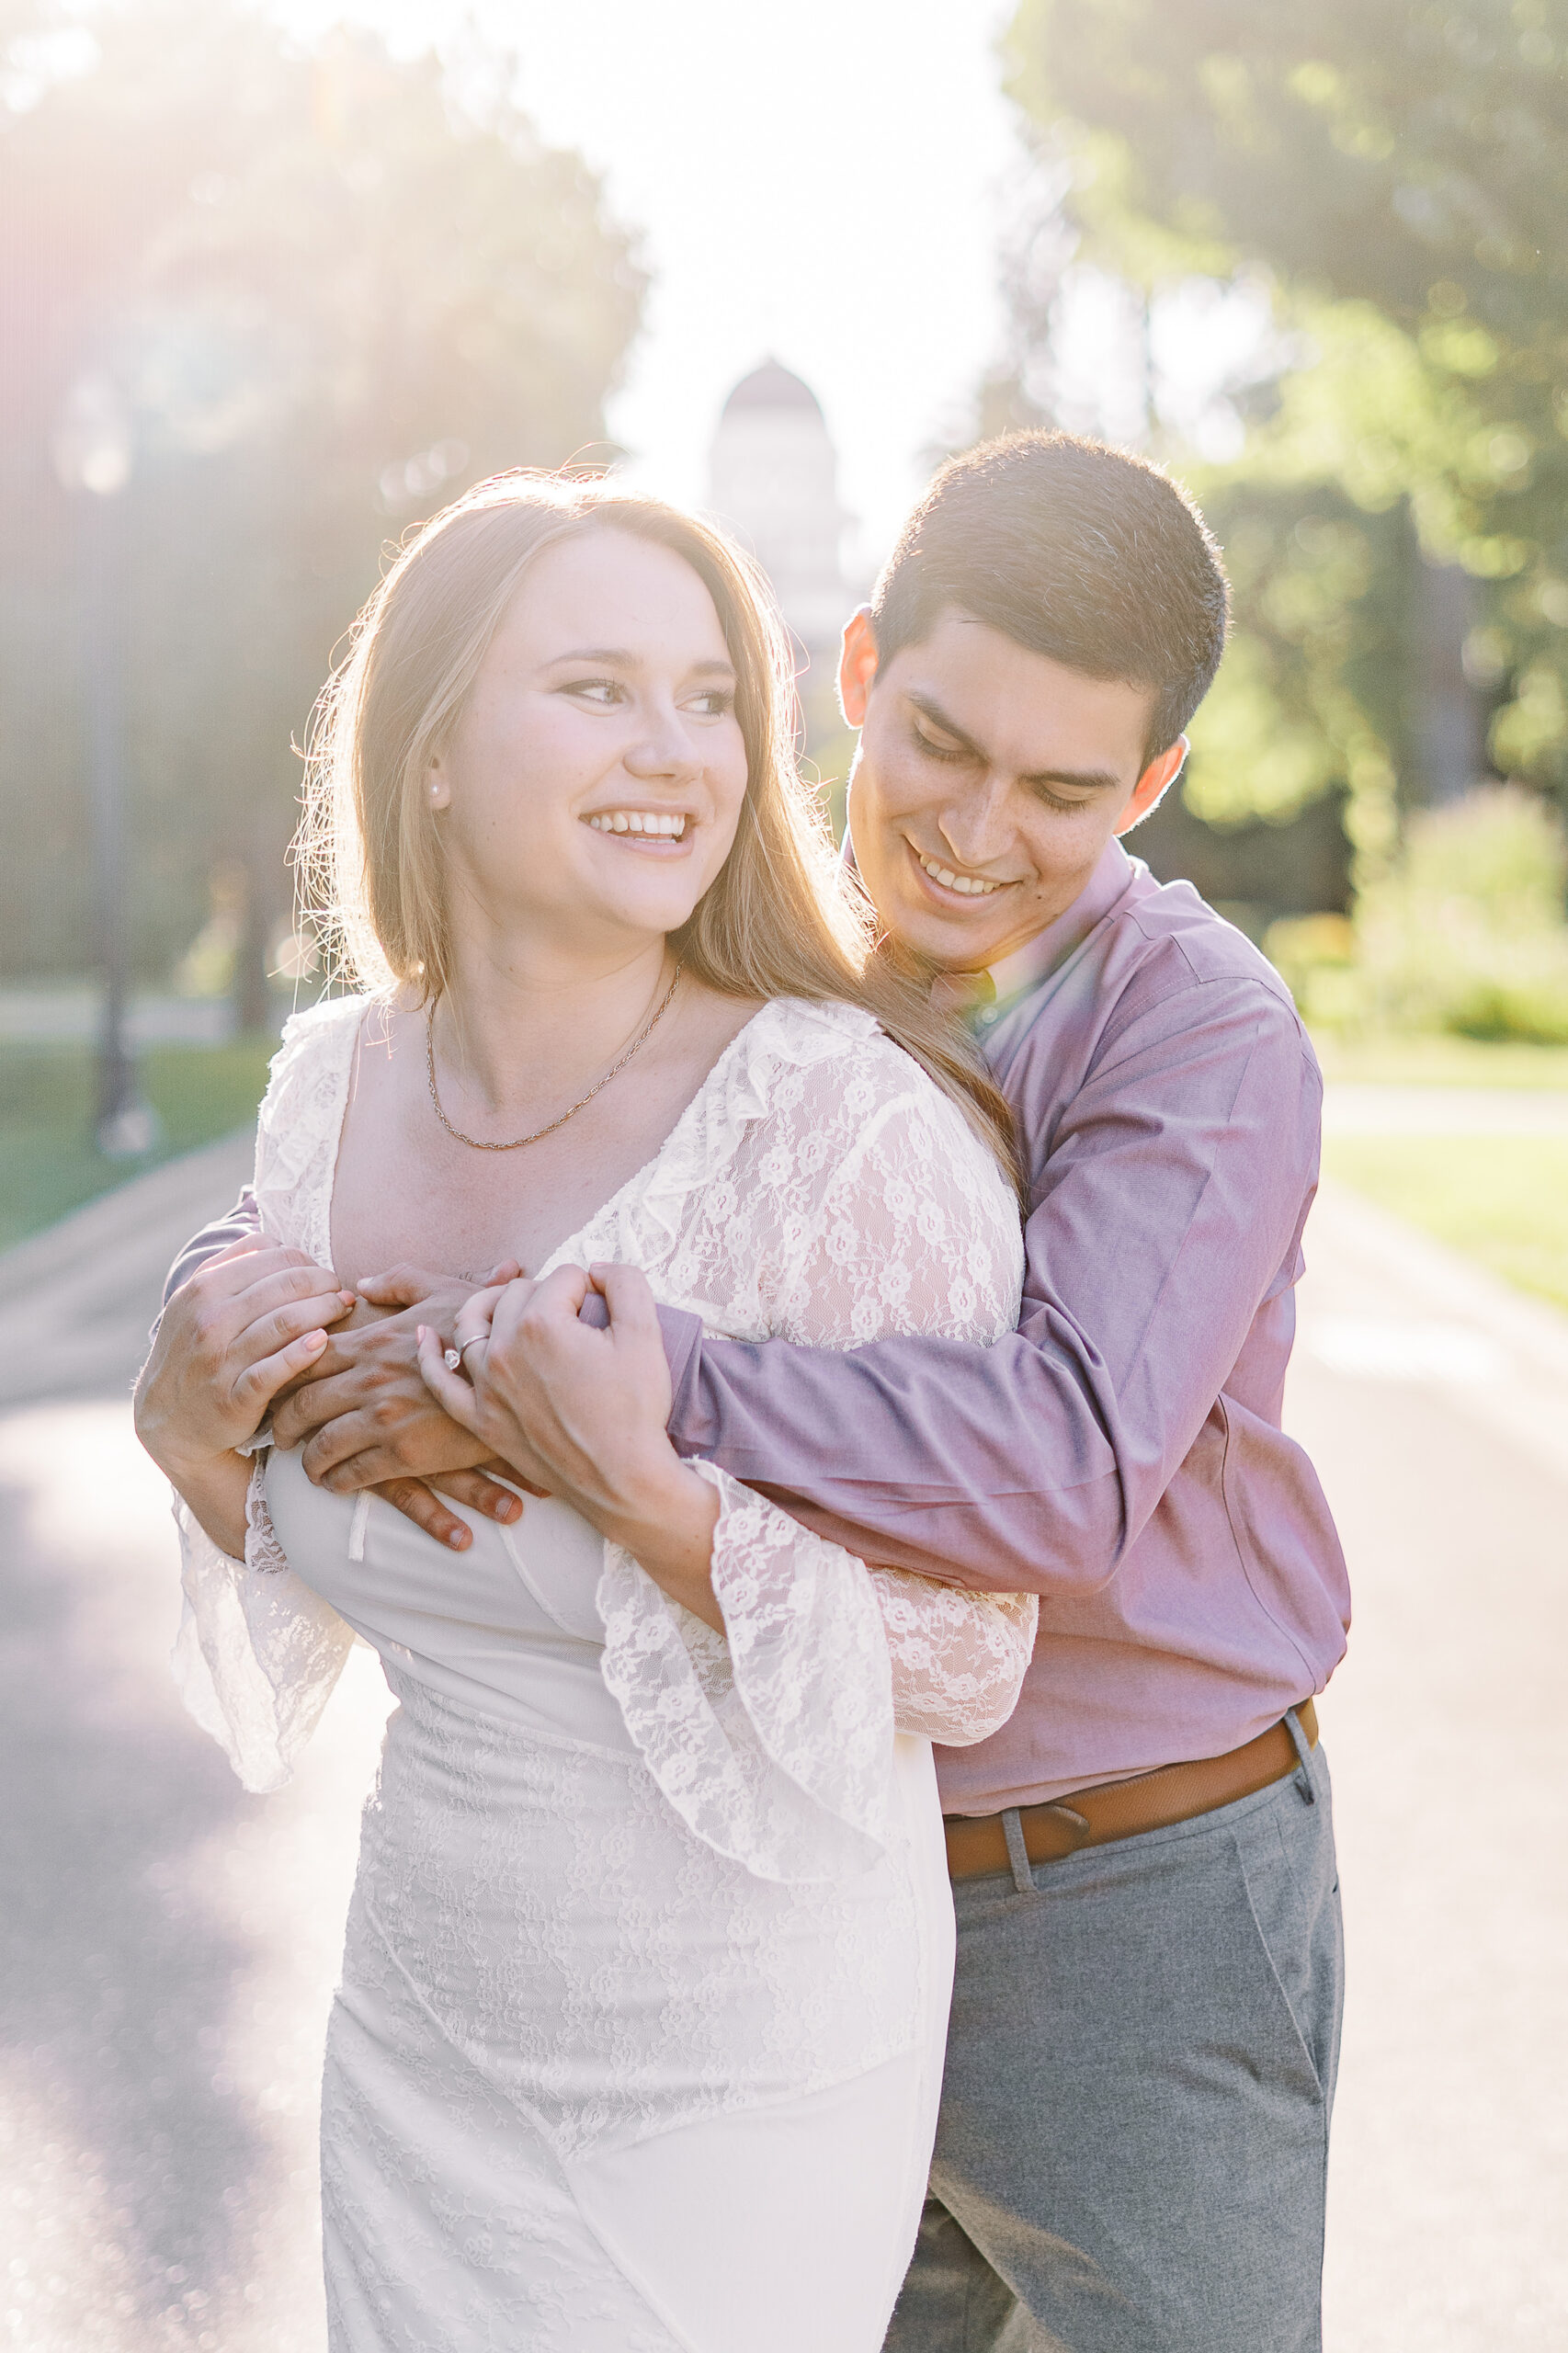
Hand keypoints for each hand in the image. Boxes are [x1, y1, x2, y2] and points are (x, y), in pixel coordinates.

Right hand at [135, 1236, 355, 1480]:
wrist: (167, 1419)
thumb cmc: (195, 1351)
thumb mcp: (196, 1302)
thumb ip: (232, 1266)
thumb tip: (276, 1239)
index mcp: (203, 1288)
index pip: (271, 1255)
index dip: (307, 1260)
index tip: (323, 1274)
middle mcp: (208, 1319)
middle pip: (286, 1284)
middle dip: (324, 1283)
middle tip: (342, 1292)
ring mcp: (219, 1359)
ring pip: (287, 1321)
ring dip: (326, 1311)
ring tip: (343, 1310)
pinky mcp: (234, 1397)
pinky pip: (276, 1369)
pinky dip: (304, 1353)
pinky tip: (323, 1342)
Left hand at [270, 1260, 532, 1551]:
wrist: (524, 1370)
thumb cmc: (486, 1326)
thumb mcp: (442, 1289)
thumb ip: (397, 1282)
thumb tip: (360, 1284)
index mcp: (371, 1341)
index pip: (304, 1358)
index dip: (283, 1375)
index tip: (277, 1387)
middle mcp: (368, 1379)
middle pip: (302, 1405)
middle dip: (284, 1425)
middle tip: (280, 1437)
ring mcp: (384, 1418)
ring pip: (322, 1445)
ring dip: (308, 1460)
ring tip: (308, 1467)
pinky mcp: (405, 1452)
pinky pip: (353, 1473)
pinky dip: (336, 1480)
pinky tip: (336, 1483)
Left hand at [416, 1265, 721, 1626]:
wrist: (622, 1480)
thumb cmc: (636, 1409)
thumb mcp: (646, 1334)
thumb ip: (625, 1283)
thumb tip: (598, 1270)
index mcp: (543, 1324)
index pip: (563, 1277)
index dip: (590, 1287)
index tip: (606, 1310)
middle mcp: (504, 1349)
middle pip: (517, 1294)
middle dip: (546, 1295)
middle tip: (575, 1318)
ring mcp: (486, 1386)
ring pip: (472, 1323)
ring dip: (490, 1306)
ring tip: (510, 1305)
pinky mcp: (480, 1418)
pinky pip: (441, 1380)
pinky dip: (430, 1355)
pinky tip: (426, 1336)